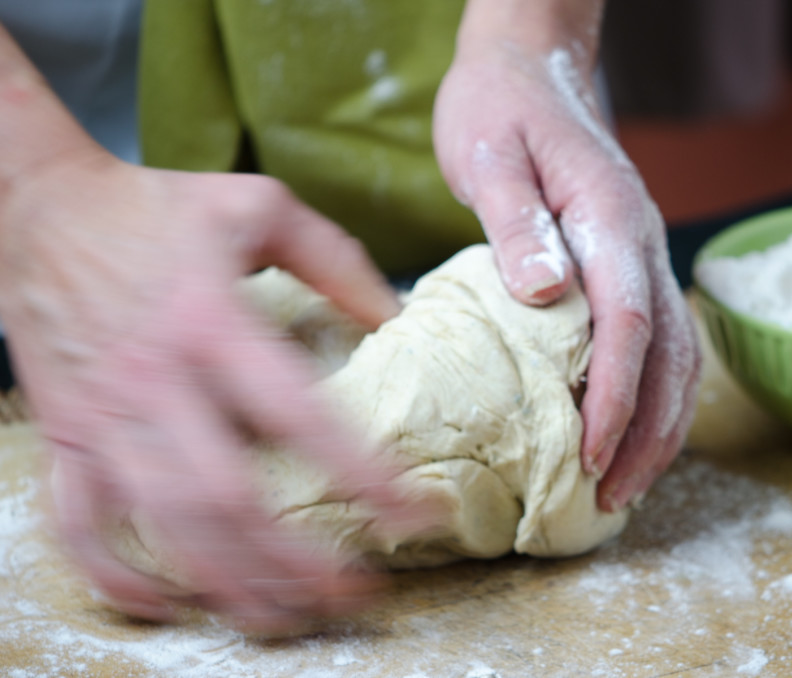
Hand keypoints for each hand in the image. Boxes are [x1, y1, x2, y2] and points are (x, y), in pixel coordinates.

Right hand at [0, 151, 419, 631]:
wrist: (39, 208)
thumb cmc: (156, 206)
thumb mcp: (259, 208)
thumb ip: (335, 258)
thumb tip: (394, 317)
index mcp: (210, 320)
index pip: (299, 415)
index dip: (361, 473)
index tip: (414, 511)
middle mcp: (155, 378)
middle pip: (228, 498)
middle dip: (297, 560)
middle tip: (357, 592)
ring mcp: (104, 415)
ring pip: (165, 526)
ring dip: (229, 582)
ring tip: (290, 617)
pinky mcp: (67, 433)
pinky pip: (80, 524)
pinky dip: (120, 576)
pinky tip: (172, 605)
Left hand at [434, 34, 701, 510]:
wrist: (528, 68)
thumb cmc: (500, 108)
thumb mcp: (490, 153)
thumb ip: (516, 221)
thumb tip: (544, 294)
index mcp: (610, 217)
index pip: (629, 322)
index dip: (615, 395)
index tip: (593, 454)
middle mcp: (641, 240)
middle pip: (669, 352)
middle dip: (647, 431)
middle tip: (612, 497)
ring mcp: (641, 254)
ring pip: (677, 354)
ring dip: (659, 425)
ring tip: (625, 486)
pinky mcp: (627, 266)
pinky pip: (659, 342)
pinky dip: (651, 396)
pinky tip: (627, 433)